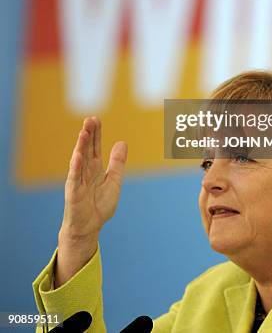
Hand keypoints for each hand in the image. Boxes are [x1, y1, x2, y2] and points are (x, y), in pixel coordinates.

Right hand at [55, 117, 127, 286]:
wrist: (90, 227)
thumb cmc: (100, 205)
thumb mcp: (114, 180)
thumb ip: (118, 163)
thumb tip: (122, 142)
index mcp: (95, 167)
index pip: (95, 146)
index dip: (96, 133)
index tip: (96, 118)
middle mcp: (85, 171)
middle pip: (87, 149)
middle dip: (88, 134)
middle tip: (90, 119)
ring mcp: (78, 180)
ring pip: (79, 160)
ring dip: (81, 146)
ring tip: (84, 132)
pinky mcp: (74, 192)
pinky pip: (75, 177)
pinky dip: (76, 166)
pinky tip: (77, 155)